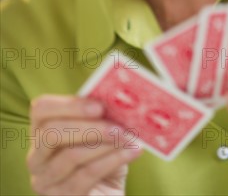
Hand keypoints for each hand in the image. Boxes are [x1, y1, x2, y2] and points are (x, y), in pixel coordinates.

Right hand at [27, 95, 142, 195]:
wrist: (107, 192)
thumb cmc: (102, 156)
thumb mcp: (100, 132)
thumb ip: (99, 115)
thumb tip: (114, 100)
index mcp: (41, 131)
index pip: (41, 109)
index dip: (69, 105)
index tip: (99, 106)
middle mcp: (36, 157)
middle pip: (51, 133)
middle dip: (89, 127)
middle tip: (118, 126)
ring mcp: (45, 181)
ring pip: (71, 155)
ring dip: (105, 144)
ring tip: (129, 139)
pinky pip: (86, 175)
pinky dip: (113, 160)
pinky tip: (132, 152)